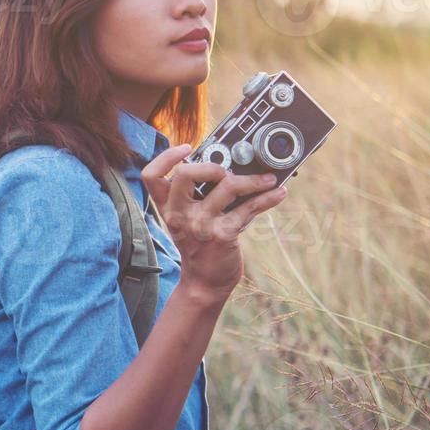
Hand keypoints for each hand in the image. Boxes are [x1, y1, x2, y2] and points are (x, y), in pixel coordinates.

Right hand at [140, 144, 288, 300]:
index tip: (186, 147)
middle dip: (210, 165)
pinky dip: (268, 197)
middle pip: (184, 174)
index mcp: (168, 207)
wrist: (205, 282)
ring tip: (268, 179)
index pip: (151, 176)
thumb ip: (196, 195)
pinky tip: (278, 193)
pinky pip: (249, 207)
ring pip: (226, 186)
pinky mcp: (222, 235)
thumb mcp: (187, 220)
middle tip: (226, 171)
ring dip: (253, 180)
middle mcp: (179, 214)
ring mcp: (200, 224)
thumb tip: (229, 166)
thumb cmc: (200, 245)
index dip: (166, 157)